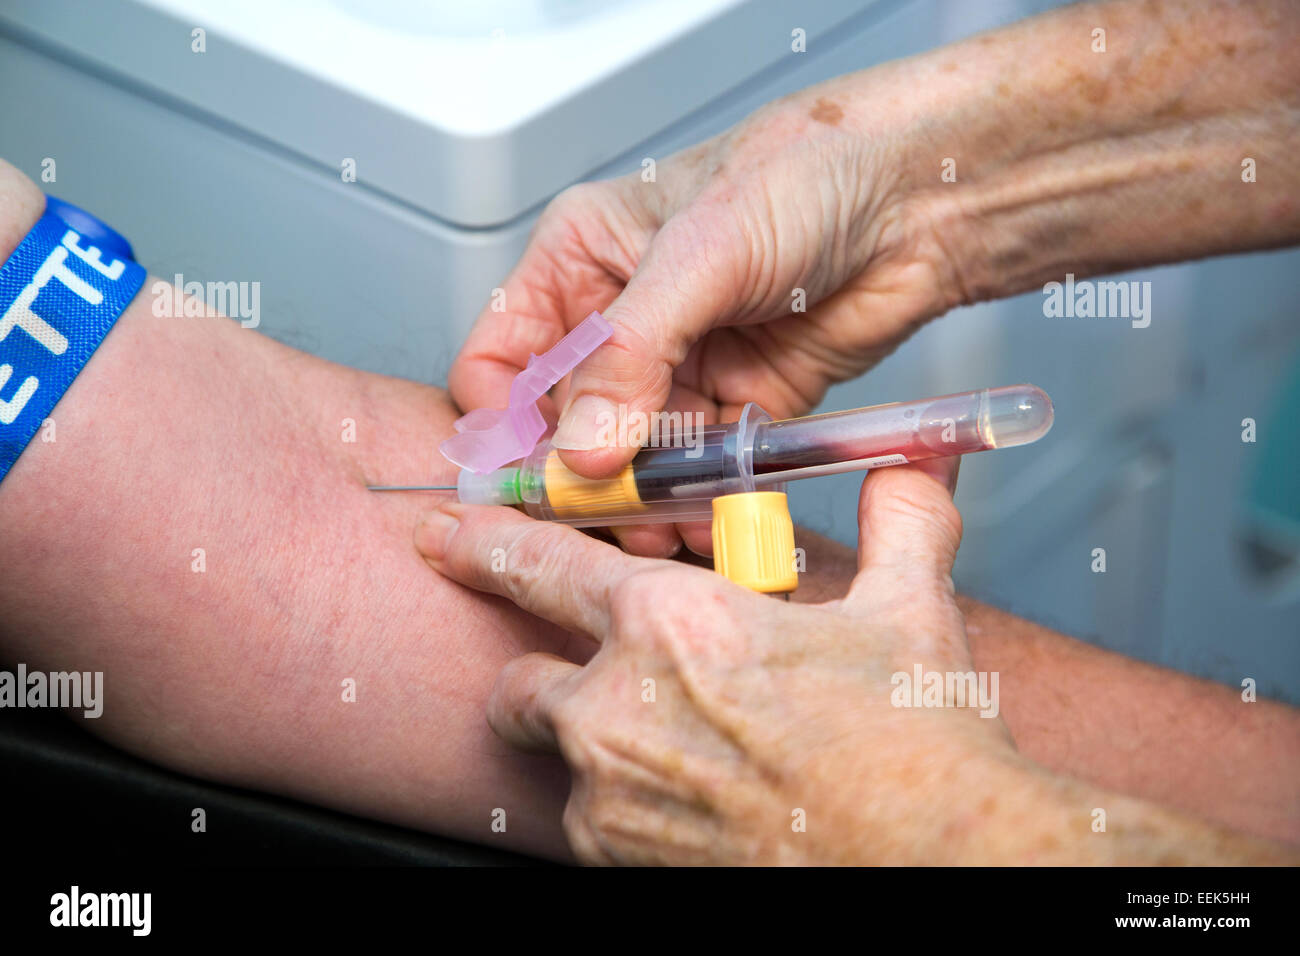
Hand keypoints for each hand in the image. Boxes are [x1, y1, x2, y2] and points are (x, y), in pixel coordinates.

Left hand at [414, 457, 1045, 863]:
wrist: (932, 860)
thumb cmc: (912, 747)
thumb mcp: (909, 612)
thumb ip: (898, 524)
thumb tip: (906, 476)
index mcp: (673, 625)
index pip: (539, 563)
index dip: (483, 543)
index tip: (444, 532)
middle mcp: (618, 707)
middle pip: (520, 678)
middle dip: (541, 673)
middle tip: (602, 681)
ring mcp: (611, 793)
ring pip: (557, 754)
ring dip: (594, 743)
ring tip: (675, 749)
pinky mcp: (618, 859)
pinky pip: (592, 820)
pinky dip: (625, 805)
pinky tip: (696, 800)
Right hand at [449, 81, 958, 555]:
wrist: (917, 201)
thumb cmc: (806, 175)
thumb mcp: (700, 254)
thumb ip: (630, 354)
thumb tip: (582, 449)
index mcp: (581, 259)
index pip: (503, 358)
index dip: (505, 423)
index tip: (530, 480)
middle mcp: (621, 317)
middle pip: (566, 423)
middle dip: (583, 476)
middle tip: (605, 518)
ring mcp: (678, 364)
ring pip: (631, 456)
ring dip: (641, 499)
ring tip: (659, 528)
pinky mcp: (733, 401)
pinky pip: (696, 465)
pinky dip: (696, 497)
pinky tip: (704, 514)